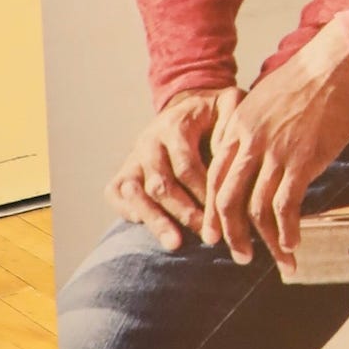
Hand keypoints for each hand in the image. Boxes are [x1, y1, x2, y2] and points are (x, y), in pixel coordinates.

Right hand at [106, 86, 236, 250]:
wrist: (188, 104)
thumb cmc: (214, 112)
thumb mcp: (230, 105)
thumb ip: (233, 122)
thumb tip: (231, 155)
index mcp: (175, 125)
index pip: (186, 166)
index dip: (204, 192)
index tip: (223, 213)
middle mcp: (149, 141)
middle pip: (161, 184)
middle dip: (185, 213)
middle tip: (209, 236)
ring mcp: (133, 157)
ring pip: (136, 193)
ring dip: (156, 220)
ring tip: (176, 244)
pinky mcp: (124, 170)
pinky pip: (115, 193)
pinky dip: (128, 210)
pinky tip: (146, 227)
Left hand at [201, 22, 348, 274]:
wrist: (340, 64)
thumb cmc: (310, 80)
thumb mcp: (268, 100)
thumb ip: (255, 130)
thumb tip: (255, 160)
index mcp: (238, 126)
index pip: (215, 177)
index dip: (213, 210)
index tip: (215, 233)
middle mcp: (251, 141)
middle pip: (228, 198)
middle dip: (231, 233)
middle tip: (239, 254)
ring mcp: (276, 151)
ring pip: (257, 209)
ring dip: (264, 240)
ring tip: (275, 258)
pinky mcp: (303, 159)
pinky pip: (286, 205)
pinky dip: (287, 230)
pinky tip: (293, 244)